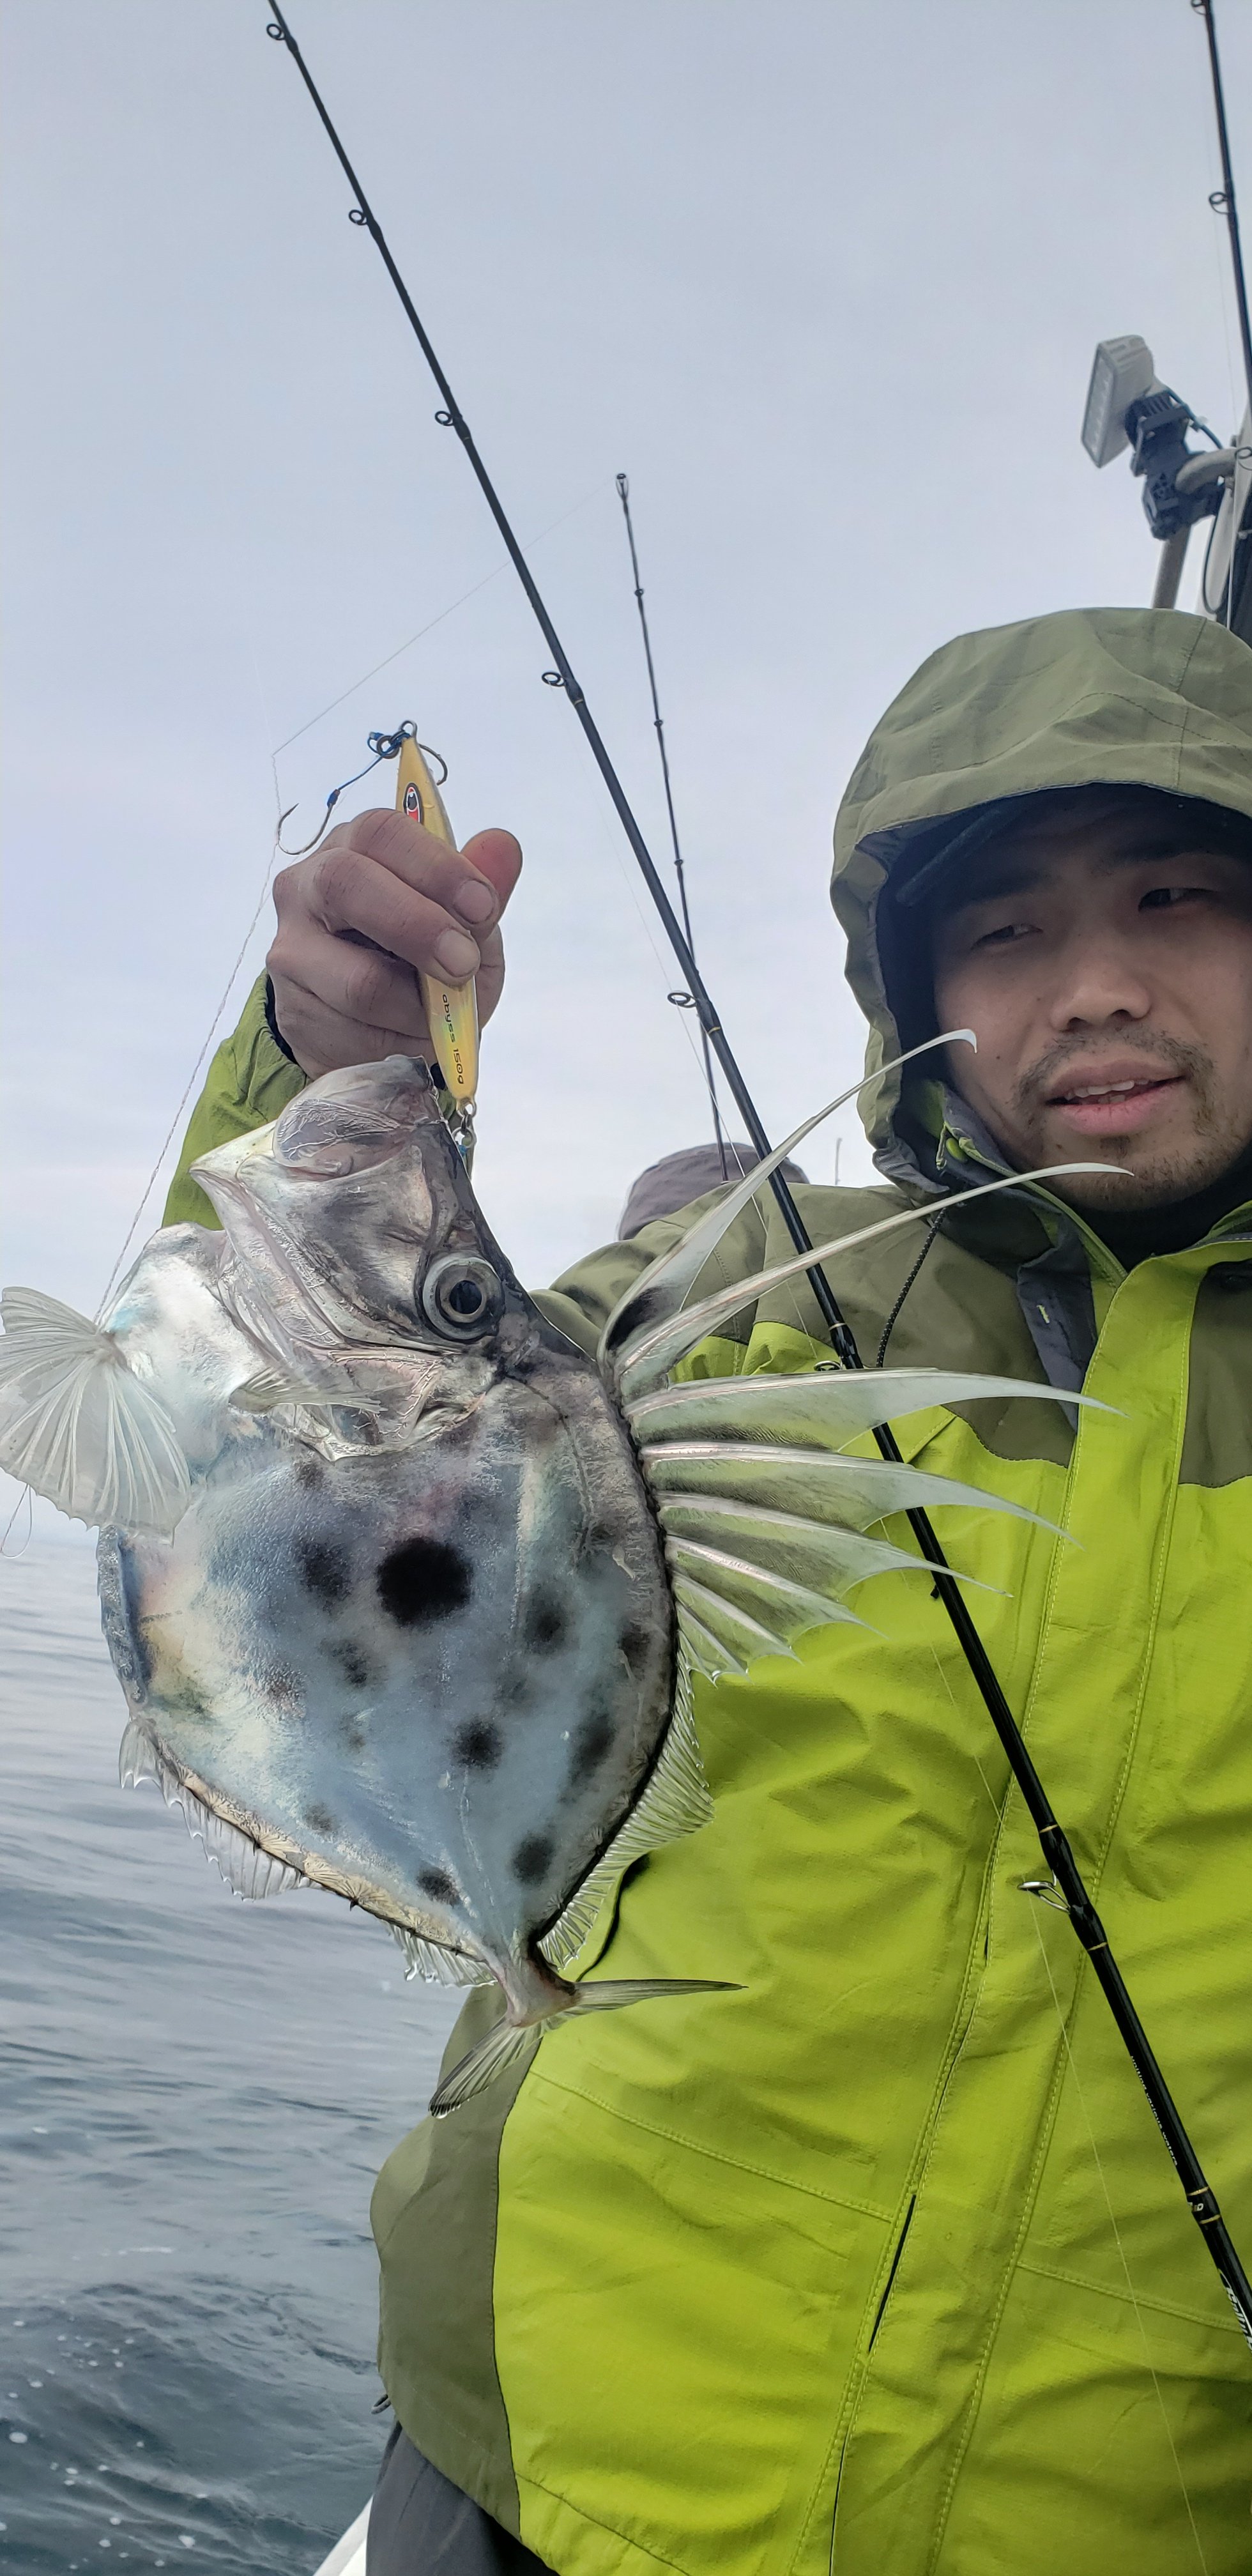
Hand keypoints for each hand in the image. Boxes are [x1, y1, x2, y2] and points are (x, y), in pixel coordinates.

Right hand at [267, 807, 522, 1079]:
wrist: (374, 1025)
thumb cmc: (424, 958)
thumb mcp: (465, 925)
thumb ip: (484, 889)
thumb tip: (503, 845)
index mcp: (354, 847)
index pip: (382, 832)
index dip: (436, 867)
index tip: (483, 907)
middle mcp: (306, 887)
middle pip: (346, 885)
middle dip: (417, 927)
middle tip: (463, 962)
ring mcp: (290, 951)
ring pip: (357, 981)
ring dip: (417, 1007)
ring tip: (439, 1016)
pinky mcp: (291, 1012)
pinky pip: (355, 1035)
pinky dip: (398, 1044)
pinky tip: (407, 1036)